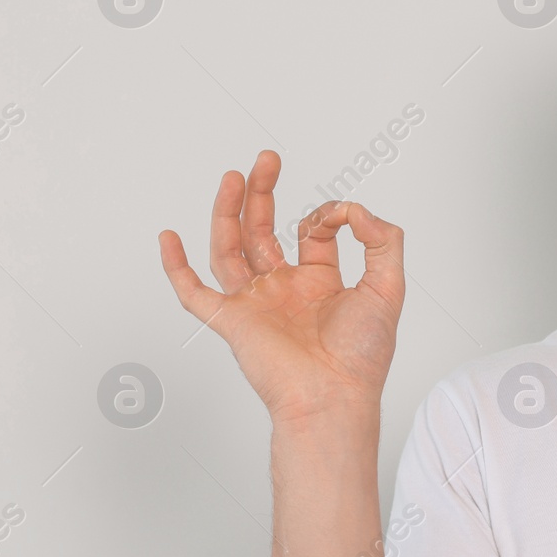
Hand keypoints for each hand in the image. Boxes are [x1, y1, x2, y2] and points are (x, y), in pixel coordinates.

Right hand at [158, 150, 405, 424]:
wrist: (335, 397)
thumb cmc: (362, 355)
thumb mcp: (388, 286)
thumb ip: (382, 240)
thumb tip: (354, 208)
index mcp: (320, 283)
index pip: (313, 233)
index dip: (327, 215)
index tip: (342, 215)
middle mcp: (283, 290)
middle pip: (263, 231)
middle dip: (263, 193)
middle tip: (266, 159)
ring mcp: (254, 304)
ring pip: (230, 248)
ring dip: (228, 212)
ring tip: (233, 176)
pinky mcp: (230, 321)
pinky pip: (193, 292)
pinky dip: (176, 266)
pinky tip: (168, 237)